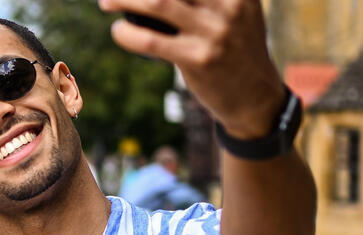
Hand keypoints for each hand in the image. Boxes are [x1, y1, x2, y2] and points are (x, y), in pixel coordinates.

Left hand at [99, 0, 284, 137]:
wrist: (256, 97)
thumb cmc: (237, 50)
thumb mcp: (238, 13)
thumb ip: (208, 0)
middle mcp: (229, 6)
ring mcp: (214, 32)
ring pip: (157, 3)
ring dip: (124, 0)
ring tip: (106, 3)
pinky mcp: (198, 58)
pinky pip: (151, 40)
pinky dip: (127, 34)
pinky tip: (118, 31)